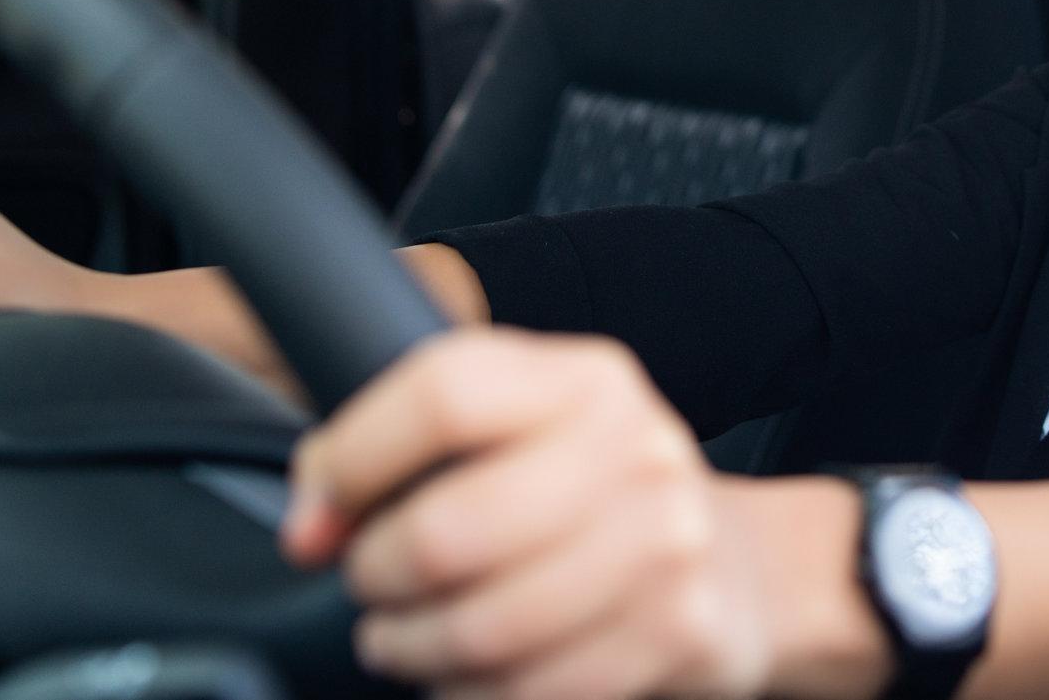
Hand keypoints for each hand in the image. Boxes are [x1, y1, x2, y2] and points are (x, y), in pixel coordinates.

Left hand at [283, 327, 806, 699]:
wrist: (736, 566)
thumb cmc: (595, 496)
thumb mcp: (525, 431)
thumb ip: (413, 444)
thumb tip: (313, 518)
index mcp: (585, 379)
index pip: (444, 393)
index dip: (355, 459)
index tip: (324, 511)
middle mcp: (633, 448)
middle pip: (446, 528)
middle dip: (375, 576)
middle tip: (372, 585)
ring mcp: (663, 542)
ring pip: (479, 627)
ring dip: (412, 648)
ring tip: (406, 637)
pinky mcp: (674, 629)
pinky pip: (527, 690)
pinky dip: (470, 694)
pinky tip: (468, 673)